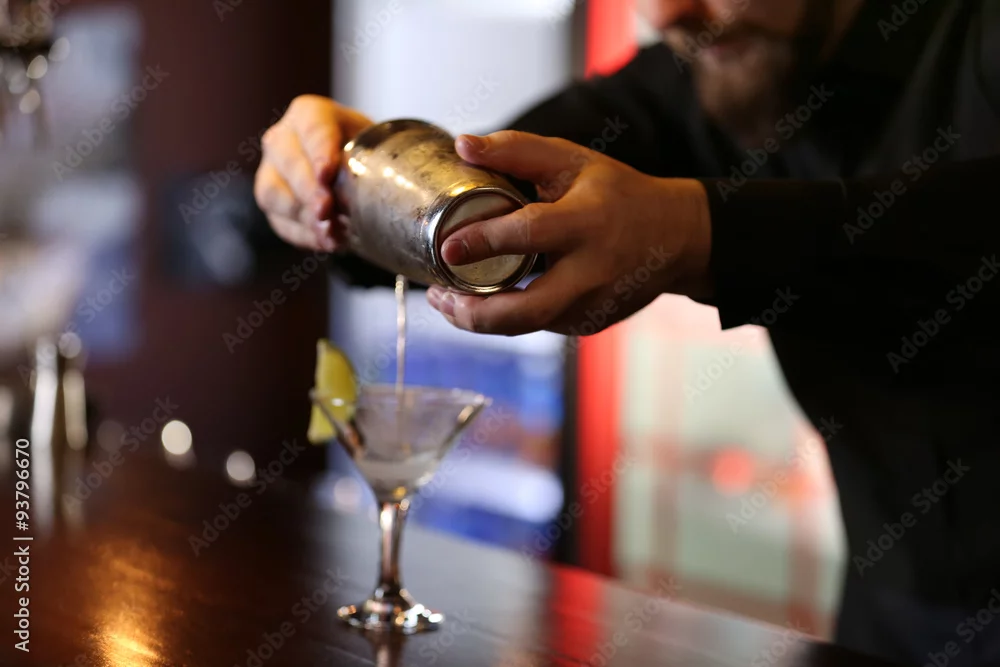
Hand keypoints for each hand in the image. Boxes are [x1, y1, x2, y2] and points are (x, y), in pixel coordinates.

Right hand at [253, 95, 372, 250]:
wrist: (358, 174)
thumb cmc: (368, 153)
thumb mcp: (376, 146)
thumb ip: (373, 159)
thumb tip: (371, 187)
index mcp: (309, 114)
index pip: (312, 129)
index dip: (319, 152)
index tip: (327, 174)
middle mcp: (282, 138)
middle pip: (288, 163)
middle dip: (308, 191)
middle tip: (326, 212)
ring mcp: (271, 171)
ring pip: (273, 194)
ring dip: (304, 218)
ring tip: (331, 235)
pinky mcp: (272, 204)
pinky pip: (280, 222)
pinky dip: (305, 236)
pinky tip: (327, 242)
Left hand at [425, 131, 712, 335]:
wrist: (675, 238)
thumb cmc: (618, 194)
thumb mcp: (574, 161)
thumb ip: (517, 151)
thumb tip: (462, 145)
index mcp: (586, 223)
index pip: (530, 235)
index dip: (484, 243)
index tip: (447, 247)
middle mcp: (591, 272)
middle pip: (527, 310)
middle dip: (474, 313)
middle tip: (437, 296)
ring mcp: (592, 305)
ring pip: (527, 325)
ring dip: (481, 319)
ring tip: (448, 299)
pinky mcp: (589, 324)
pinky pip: (539, 325)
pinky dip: (507, 316)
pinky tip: (485, 299)